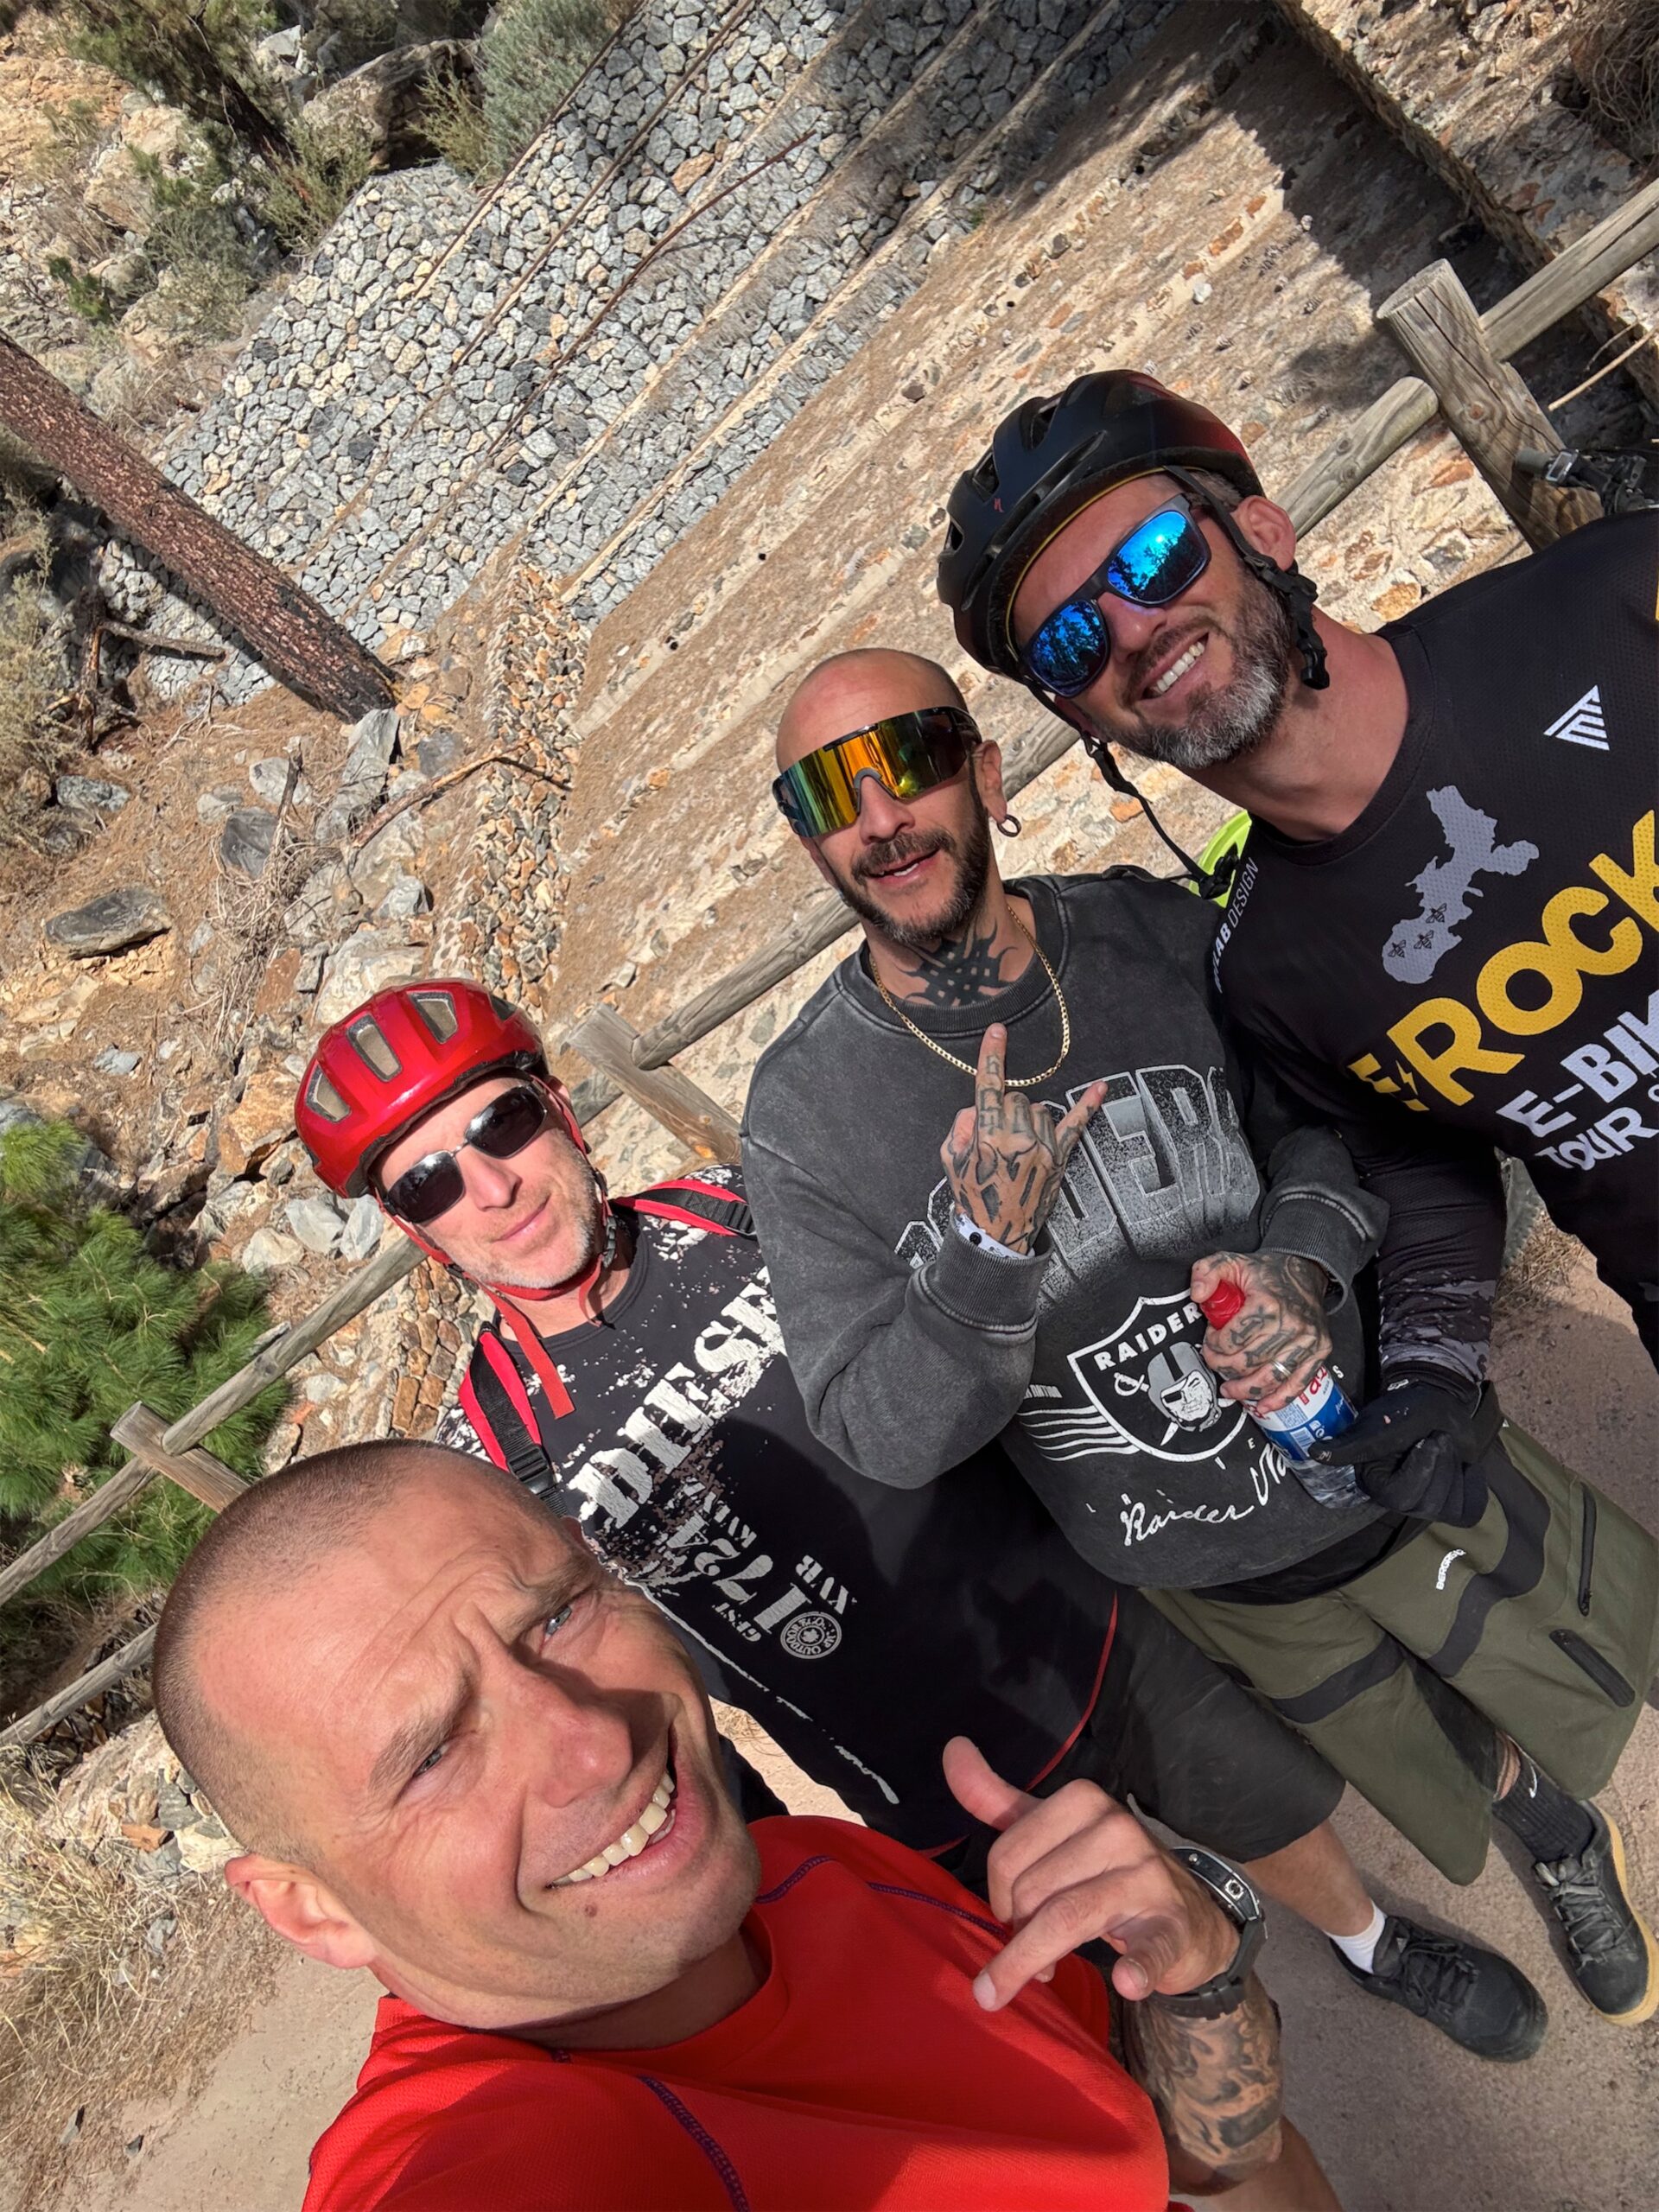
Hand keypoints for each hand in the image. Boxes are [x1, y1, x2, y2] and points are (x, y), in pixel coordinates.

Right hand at [941, 1028, 1107, 1256]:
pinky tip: (1102, 1086)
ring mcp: (1043, 1149)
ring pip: (1039, 1109)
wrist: (997, 1236)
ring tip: (1018, 1145)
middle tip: (998, 1135)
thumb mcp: (949, 1162)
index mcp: (987, 1138)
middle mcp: (1018, 1139)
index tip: (997, 1031)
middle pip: (1017, 1097)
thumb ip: (959, 1127)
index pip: (989, 1088)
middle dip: (1006, 1107)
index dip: (992, 1057)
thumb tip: (976, 1108)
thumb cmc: (971, 1196)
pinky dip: (1089, 1105)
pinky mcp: (1060, 1159)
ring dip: (1028, 1117)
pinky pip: (1077, 1126)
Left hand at [943, 1737, 1238, 2010]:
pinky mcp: (1173, 1926)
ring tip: (1037, 1980)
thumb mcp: (1049, 1828)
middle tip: (1028, 1955)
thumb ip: (997, 1797)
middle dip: (1018, 1933)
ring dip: (1036, 1961)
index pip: (1008, 1854)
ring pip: (1069, 1918)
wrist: (1189, 1914)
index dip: (999, 1897)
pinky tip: (1125, 1980)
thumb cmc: (1104, 1869)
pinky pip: (1148, 1948)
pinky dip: (1136, 1968)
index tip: (1011, 1919)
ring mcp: (1148, 1877)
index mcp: (1082, 1801)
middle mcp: (1118, 1830)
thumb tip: (952, 1748)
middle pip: (1033, 1890)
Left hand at [1192, 1250, 1332, 1413]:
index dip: (1213, 1345)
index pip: (1231, 1340)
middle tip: (1216, 1362)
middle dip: (1224, 1367)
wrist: (1305, 1271)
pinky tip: (1262, 1405)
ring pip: (1269, 1378)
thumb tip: (1197, 1295)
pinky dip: (1279, 1400)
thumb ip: (1206, 1272)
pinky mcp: (1319, 1352)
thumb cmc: (1267, 1272)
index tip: (1211, 1340)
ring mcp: (1307, 1341)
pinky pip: (1297, 1384)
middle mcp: (1291, 1325)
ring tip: (1230, 1390)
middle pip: (1247, 1363)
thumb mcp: (1231, 1262)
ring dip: (1245, 1390)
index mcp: (1267, 1304)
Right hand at [1310, 1377, 1498, 1526]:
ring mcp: (1426, 1505)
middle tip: (1438, 1438)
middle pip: (1429, 1504)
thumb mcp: (1380, 1425)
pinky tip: (1464, 1465)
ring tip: (1446, 1446)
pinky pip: (1469, 1510)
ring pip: (1451, 1508)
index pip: (1402, 1495)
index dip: (1421, 1468)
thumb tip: (1315, 1452)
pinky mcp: (1451, 1504)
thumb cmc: (1405, 1410)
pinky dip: (1473, 1484)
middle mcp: (1399, 1501)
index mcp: (1377, 1483)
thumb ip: (1352, 1445)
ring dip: (1456, 1469)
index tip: (1427, 1440)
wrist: (1438, 1402)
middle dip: (1442, 1465)